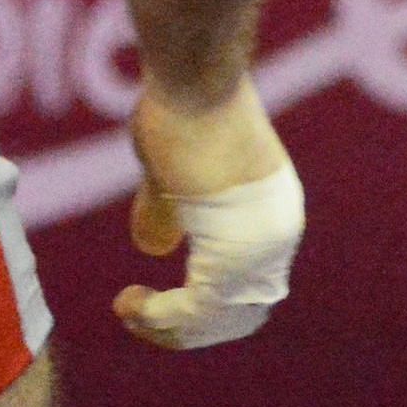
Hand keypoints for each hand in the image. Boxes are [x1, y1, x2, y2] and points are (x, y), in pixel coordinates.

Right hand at [115, 77, 303, 349]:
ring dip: (165, 327)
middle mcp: (277, 233)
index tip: (151, 303)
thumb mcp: (171, 168)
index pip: (247, 291)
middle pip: (238, 316)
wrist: (195, 76)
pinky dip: (157, 319)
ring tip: (130, 311)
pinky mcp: (234, 248)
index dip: (199, 312)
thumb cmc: (181, 105)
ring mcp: (261, 243)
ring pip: (218, 321)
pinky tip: (128, 303)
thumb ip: (169, 209)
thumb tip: (156, 246)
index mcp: (271, 214)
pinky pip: (196, 312)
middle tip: (138, 317)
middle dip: (182, 329)